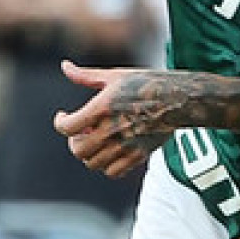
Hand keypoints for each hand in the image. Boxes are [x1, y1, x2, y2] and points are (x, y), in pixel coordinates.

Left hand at [52, 61, 177, 176]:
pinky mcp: (138, 156)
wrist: (179, 99)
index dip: (60, 122)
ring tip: (97, 140)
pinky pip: (112, 172)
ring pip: (92, 163)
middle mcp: (111, 130)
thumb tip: (64, 66)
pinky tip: (110, 150)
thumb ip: (85, 76)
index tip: (64, 116)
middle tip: (82, 131)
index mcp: (102, 108)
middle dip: (75, 141)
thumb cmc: (146, 84)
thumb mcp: (114, 76)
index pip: (66, 127)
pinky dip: (106, 165)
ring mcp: (125, 145)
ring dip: (90, 153)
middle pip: (78, 150)